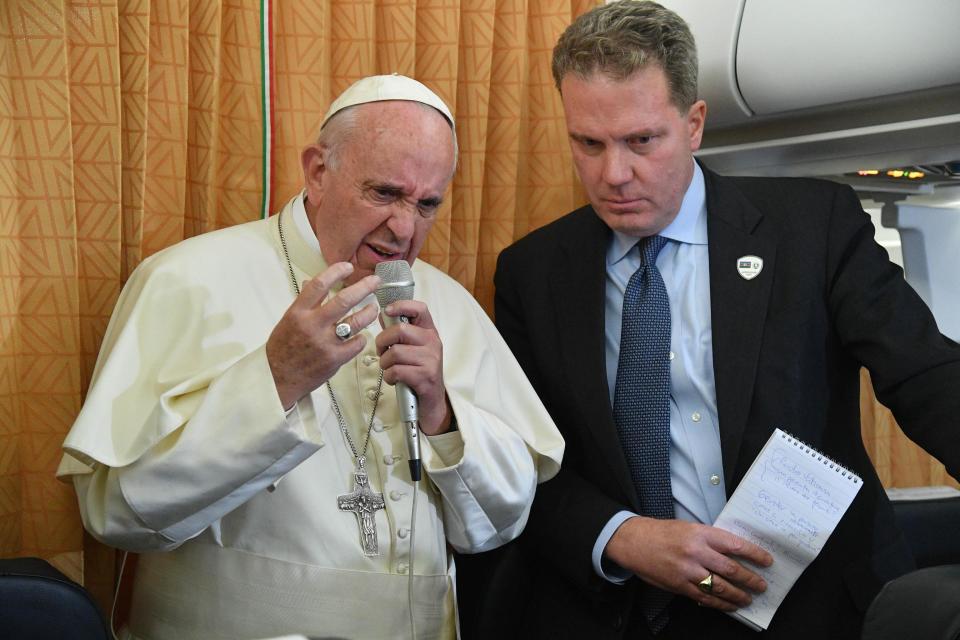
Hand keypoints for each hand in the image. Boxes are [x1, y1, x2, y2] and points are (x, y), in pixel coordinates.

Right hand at [266, 262, 379, 408]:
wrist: (278, 377)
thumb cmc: (283, 347)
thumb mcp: (289, 319)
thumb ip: (304, 302)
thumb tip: (311, 282)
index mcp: (298, 312)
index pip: (319, 285)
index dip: (336, 272)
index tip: (348, 267)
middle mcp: (312, 325)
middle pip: (344, 300)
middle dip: (364, 287)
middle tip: (375, 281)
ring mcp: (325, 342)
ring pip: (356, 321)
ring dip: (369, 312)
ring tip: (374, 307)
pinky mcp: (335, 359)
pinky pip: (357, 343)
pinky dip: (362, 337)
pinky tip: (361, 334)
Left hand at [375, 300, 451, 434]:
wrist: (432, 402)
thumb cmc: (419, 373)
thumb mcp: (413, 349)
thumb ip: (398, 333)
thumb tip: (382, 314)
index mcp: (430, 332)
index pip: (420, 309)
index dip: (401, 305)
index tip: (386, 310)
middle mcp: (433, 343)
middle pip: (400, 331)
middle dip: (383, 342)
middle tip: (382, 352)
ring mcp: (431, 360)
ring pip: (395, 353)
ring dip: (385, 363)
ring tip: (390, 369)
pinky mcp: (425, 377)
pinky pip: (396, 371)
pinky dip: (389, 377)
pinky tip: (395, 380)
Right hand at [604, 517, 771, 610]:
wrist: (634, 542)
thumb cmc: (662, 533)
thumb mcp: (689, 527)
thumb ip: (710, 539)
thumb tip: (734, 552)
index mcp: (701, 533)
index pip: (735, 545)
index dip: (755, 555)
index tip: (767, 561)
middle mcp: (696, 552)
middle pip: (731, 569)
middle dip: (750, 579)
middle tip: (761, 585)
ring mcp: (688, 570)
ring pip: (720, 587)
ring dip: (738, 595)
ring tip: (748, 598)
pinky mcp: (680, 585)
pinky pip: (705, 598)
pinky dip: (720, 603)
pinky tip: (729, 605)